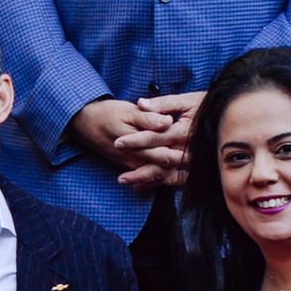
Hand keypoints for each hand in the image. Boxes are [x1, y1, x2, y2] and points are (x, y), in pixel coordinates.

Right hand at [72, 95, 196, 190]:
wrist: (85, 123)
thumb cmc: (107, 114)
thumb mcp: (127, 111)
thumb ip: (148, 118)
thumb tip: (167, 122)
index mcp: (139, 145)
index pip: (168, 156)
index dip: (186, 156)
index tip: (204, 155)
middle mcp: (136, 160)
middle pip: (166, 171)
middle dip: (185, 170)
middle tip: (205, 166)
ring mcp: (133, 165)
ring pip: (159, 177)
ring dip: (177, 177)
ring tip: (196, 175)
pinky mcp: (131, 166)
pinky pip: (150, 178)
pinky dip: (164, 179)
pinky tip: (179, 178)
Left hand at [124, 91, 202, 190]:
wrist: (228, 115)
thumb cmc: (205, 104)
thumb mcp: (185, 100)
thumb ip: (162, 103)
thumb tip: (140, 103)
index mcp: (185, 130)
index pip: (156, 137)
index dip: (136, 140)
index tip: (118, 143)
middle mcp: (189, 148)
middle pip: (160, 161)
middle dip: (139, 169)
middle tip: (119, 176)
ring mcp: (193, 160)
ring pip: (167, 173)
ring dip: (146, 179)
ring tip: (126, 182)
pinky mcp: (195, 167)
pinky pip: (176, 179)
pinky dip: (158, 183)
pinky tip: (141, 186)